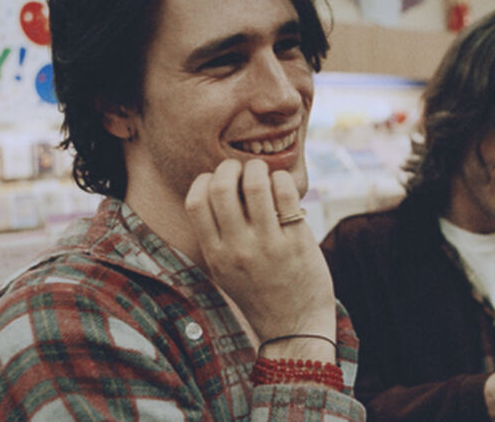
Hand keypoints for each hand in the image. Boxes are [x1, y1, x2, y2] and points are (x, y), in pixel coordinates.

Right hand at [184, 159, 335, 352]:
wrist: (294, 327)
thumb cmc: (259, 293)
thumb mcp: (225, 271)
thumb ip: (217, 237)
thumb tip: (219, 187)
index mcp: (215, 255)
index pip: (195, 202)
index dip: (205, 181)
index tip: (218, 180)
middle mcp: (238, 249)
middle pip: (222, 187)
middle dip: (230, 167)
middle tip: (241, 170)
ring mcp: (269, 246)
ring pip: (256, 185)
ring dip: (257, 169)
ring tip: (263, 173)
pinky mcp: (298, 242)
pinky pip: (286, 195)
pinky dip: (282, 180)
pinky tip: (283, 187)